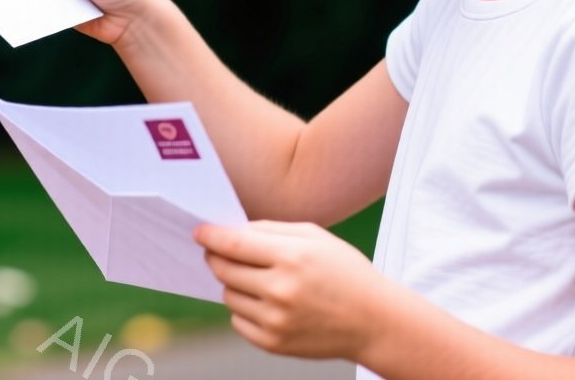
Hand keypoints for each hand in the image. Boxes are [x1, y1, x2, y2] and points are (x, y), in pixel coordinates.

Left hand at [194, 220, 391, 361]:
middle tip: (219, 252)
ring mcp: (276, 320)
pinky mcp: (274, 343)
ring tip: (258, 279)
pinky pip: (238, 321)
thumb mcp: (315, 237)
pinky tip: (266, 301)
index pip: (233, 244)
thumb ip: (271, 230)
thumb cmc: (345, 272)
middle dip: (216, 257)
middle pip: (224, 269)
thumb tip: (230, 230)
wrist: (375, 321)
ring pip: (228, 295)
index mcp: (293, 257)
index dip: (210, 236)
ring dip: (233, 283)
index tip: (198, 232)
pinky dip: (244, 309)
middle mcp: (281, 290)